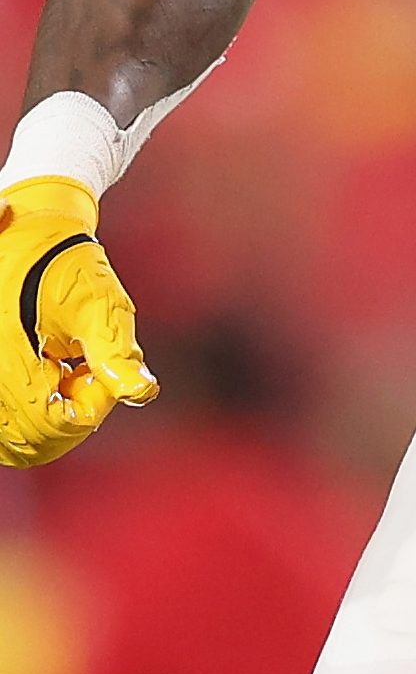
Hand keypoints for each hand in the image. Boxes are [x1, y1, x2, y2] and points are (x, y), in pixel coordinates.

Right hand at [0, 176, 157, 467]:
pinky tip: (53, 371)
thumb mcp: (101, 306)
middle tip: (87, 373)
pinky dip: (35, 408)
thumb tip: (144, 392)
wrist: (33, 233)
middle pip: (31, 440)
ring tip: (68, 370)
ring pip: (17, 437)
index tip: (104, 376)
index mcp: (12, 364)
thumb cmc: (71, 268)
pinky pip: (7, 421)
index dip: (90, 410)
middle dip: (70, 416)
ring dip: (50, 415)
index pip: (53, 426)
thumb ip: (117, 354)